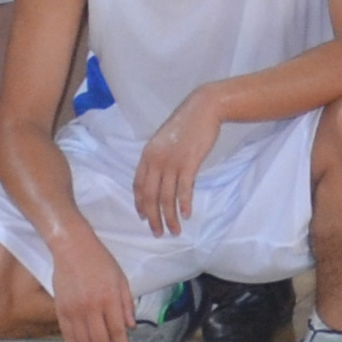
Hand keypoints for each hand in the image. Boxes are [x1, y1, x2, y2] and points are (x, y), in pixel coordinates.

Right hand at [51, 224, 135, 341]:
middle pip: (100, 339)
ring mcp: (74, 310)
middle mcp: (92, 308)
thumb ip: (126, 303)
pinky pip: (67, 333)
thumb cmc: (101, 261)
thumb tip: (130, 326)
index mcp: (109, 299)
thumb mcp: (121, 279)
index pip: (117, 330)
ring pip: (83, 341)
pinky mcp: (60, 310)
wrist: (73, 249)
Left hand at [131, 95, 219, 236]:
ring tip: (174, 230)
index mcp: (147, 156)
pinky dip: (184, 204)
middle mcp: (155, 161)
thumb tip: (161, 178)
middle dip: (153, 218)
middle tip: (157, 232)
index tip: (143, 218)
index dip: (140, 204)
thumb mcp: (164, 141)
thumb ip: (159, 159)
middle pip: (150, 196)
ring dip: (169, 217)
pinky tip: (187, 215)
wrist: (203, 109)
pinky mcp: (189, 163)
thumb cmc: (186, 124)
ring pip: (166, 197)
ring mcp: (172, 163)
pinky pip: (184, 189)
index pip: (138, 186)